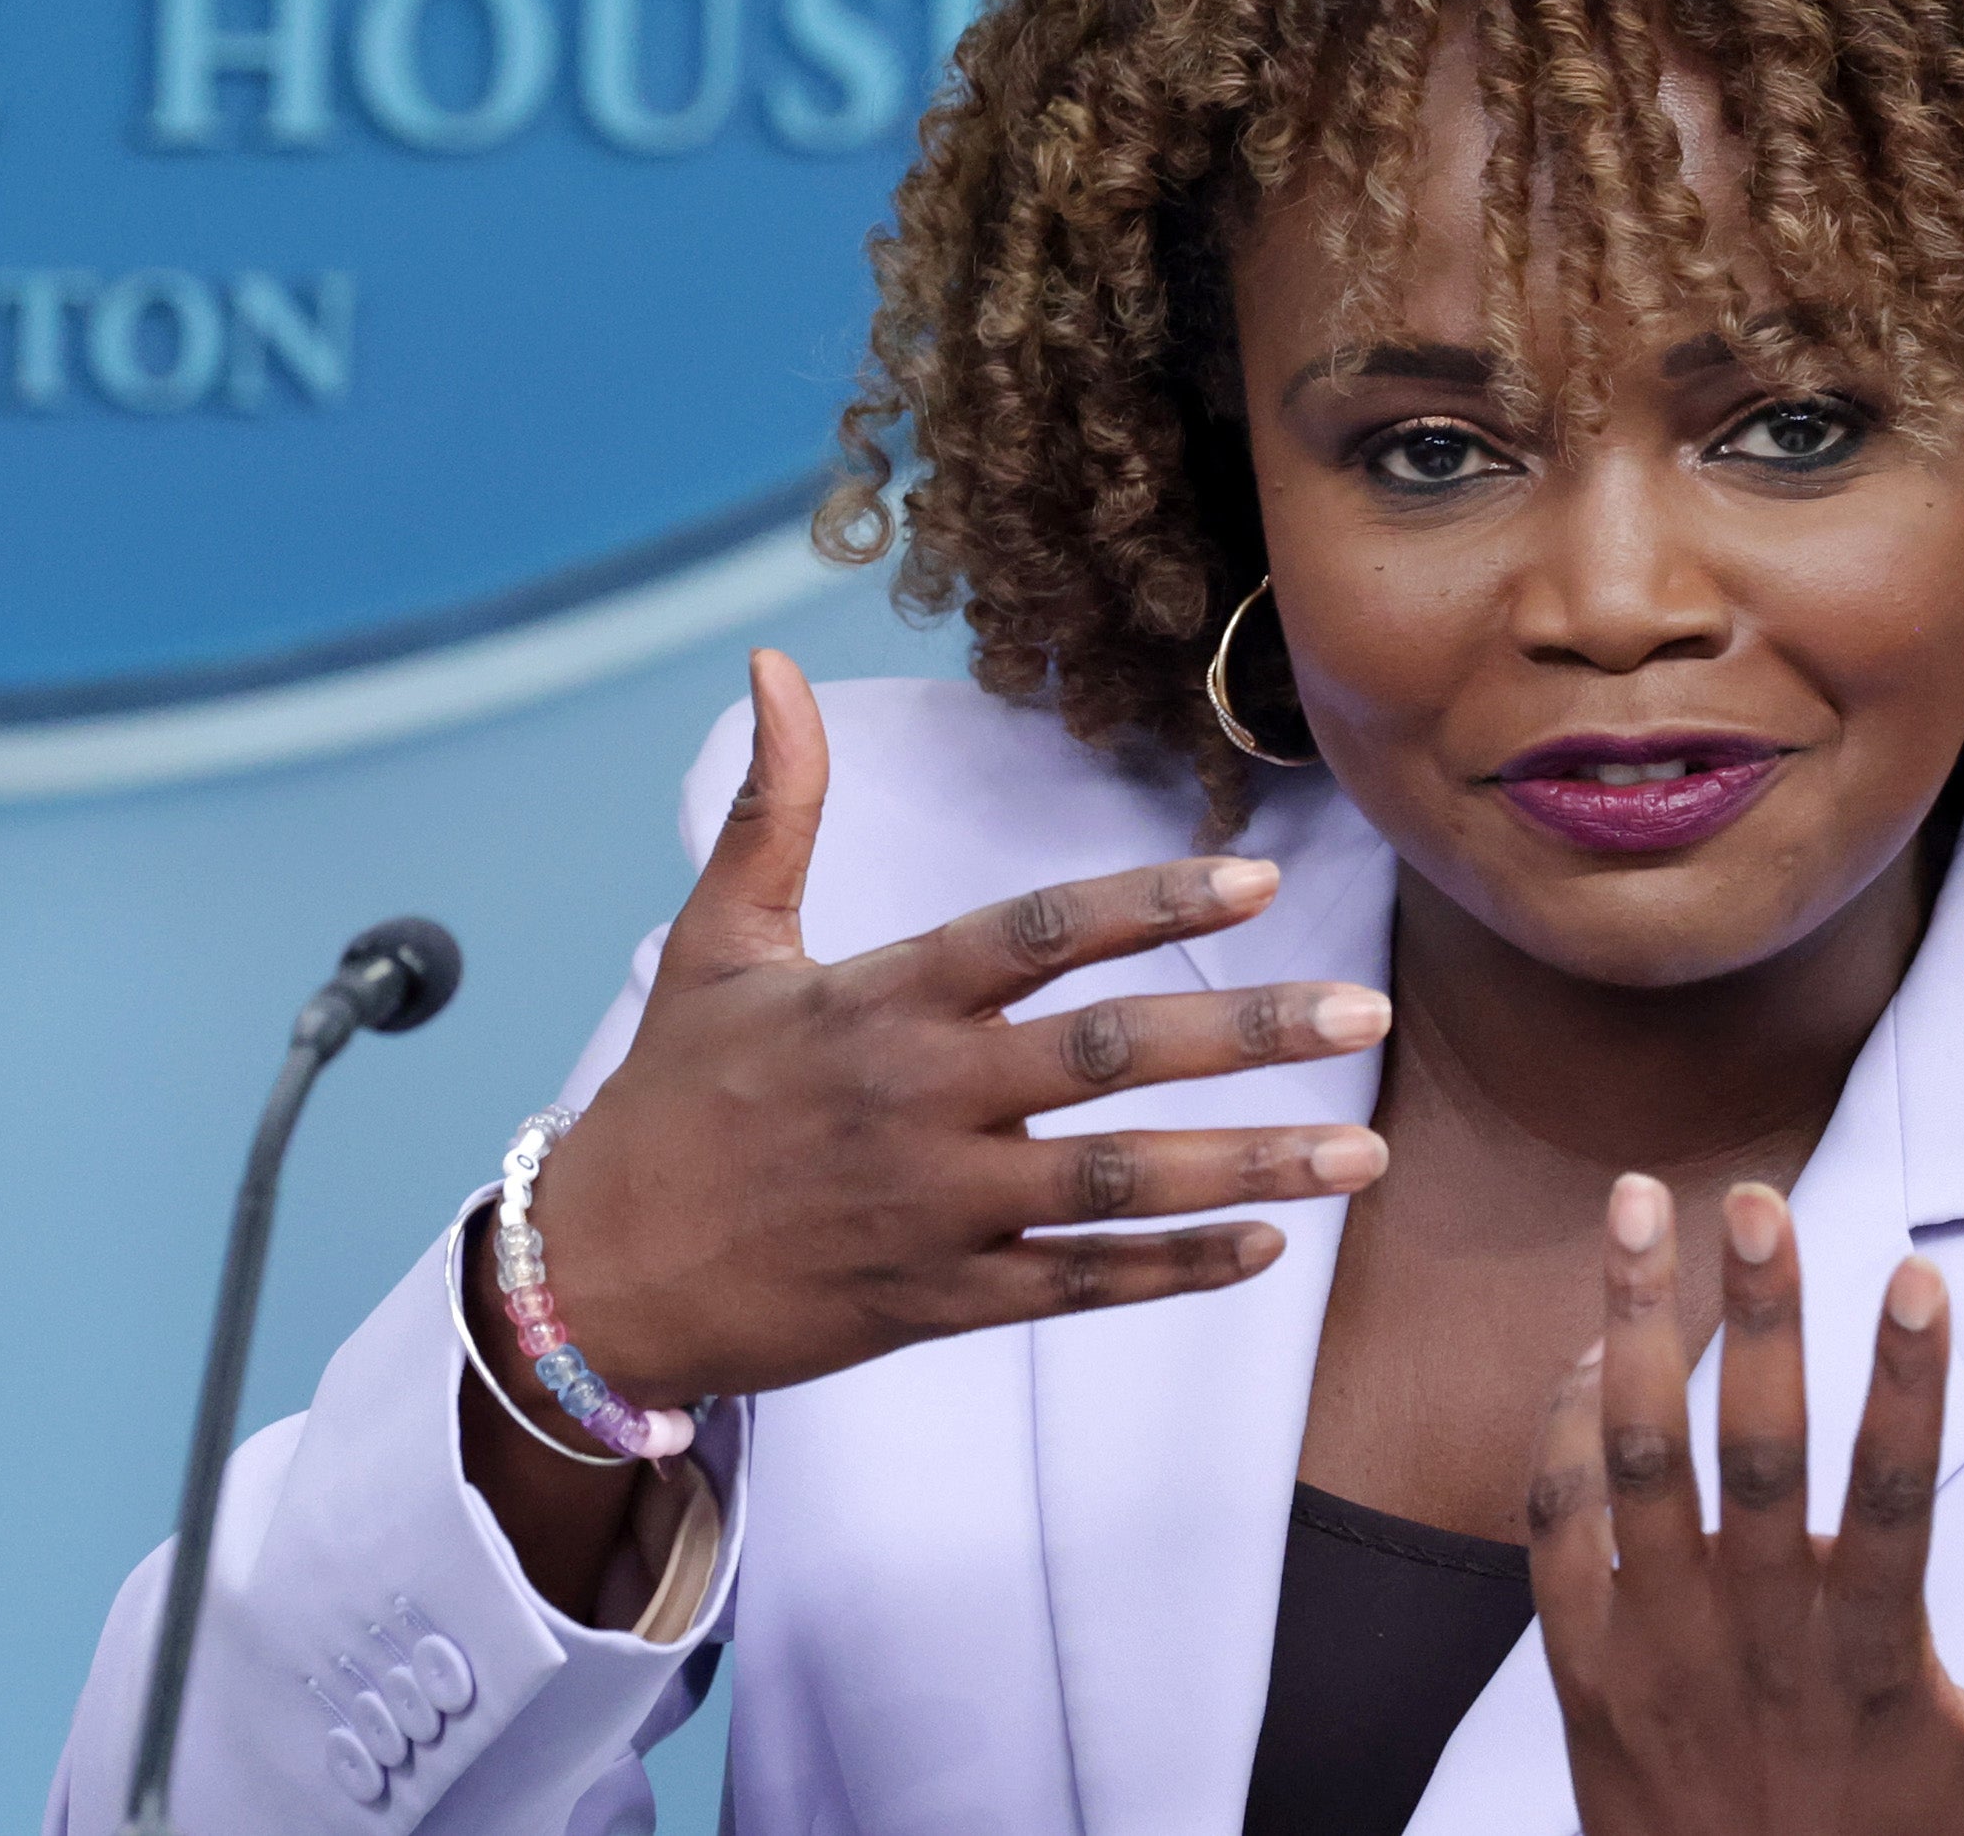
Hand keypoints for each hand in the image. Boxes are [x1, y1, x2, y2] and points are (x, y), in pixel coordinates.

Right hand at [524, 650, 1394, 1404]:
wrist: (595, 1276)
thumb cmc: (669, 1097)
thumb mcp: (716, 940)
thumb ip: (776, 804)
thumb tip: (773, 662)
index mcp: (875, 998)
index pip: (1035, 934)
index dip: (1149, 902)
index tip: (1258, 879)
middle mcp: (917, 1098)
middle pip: (1109, 1055)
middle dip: (1249, 1032)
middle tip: (1368, 1013)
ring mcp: (935, 1208)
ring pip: (1119, 1182)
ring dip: (1249, 1164)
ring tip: (1363, 1151)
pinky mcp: (936, 1302)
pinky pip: (1079, 1285)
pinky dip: (1175, 1269)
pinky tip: (1267, 1246)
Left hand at [1529, 1176, 1963, 1835]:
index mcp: (1873, 1663)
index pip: (1899, 1500)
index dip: (1912, 1389)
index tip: (1920, 1276)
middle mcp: (1757, 1643)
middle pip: (1753, 1455)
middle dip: (1759, 1318)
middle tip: (1754, 1196)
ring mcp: (1655, 1648)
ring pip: (1634, 1461)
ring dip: (1634, 1325)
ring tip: (1636, 1206)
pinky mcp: (1578, 1662)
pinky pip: (1557, 1520)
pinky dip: (1566, 1426)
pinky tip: (1595, 1346)